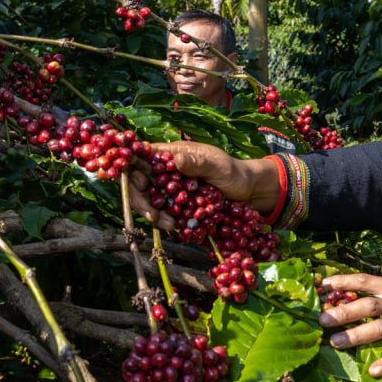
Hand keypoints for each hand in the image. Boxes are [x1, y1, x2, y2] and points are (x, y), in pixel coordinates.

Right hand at [128, 141, 280, 229]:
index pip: (143, 156)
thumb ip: (198, 164)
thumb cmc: (235, 174)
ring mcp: (170, 188)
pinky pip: (162, 212)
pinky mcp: (176, 205)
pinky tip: (173, 227)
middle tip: (153, 216)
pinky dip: (164, 220)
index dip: (134, 169)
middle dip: (141, 199)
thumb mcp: (219, 167)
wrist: (247, 193)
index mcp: (174, 154)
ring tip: (168, 225)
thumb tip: (176, 161)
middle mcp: (167, 170)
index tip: (141, 185)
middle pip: (140, 182)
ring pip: (149, 200)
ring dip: (153, 213)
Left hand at [319, 274, 381, 377]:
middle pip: (369, 305)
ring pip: (380, 328)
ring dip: (356, 336)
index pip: (367, 281)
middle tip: (322, 319)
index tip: (324, 284)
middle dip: (344, 311)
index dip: (344, 281)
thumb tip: (363, 297)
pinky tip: (373, 372)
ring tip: (335, 342)